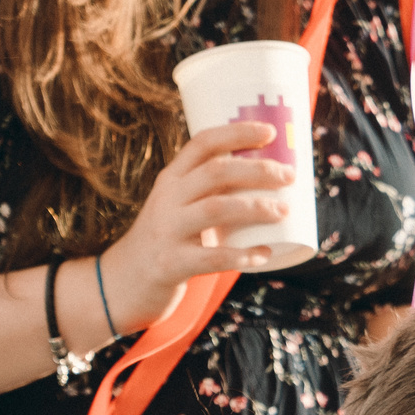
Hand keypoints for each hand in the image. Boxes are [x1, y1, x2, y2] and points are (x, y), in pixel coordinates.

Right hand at [97, 122, 296, 331]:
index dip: (237, 133)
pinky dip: (242, 255)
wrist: (125, 282)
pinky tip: (264, 254)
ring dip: (255, 207)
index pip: (203, 143)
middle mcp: (167, 199)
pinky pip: (212, 258)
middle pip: (215, 172)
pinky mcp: (171, 263)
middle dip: (257, 170)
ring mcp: (167, 230)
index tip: (270, 132)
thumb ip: (210, 193)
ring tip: (283, 211)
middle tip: (289, 175)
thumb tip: (270, 181)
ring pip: (216, 209)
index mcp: (172, 179)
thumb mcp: (178, 207)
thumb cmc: (169, 240)